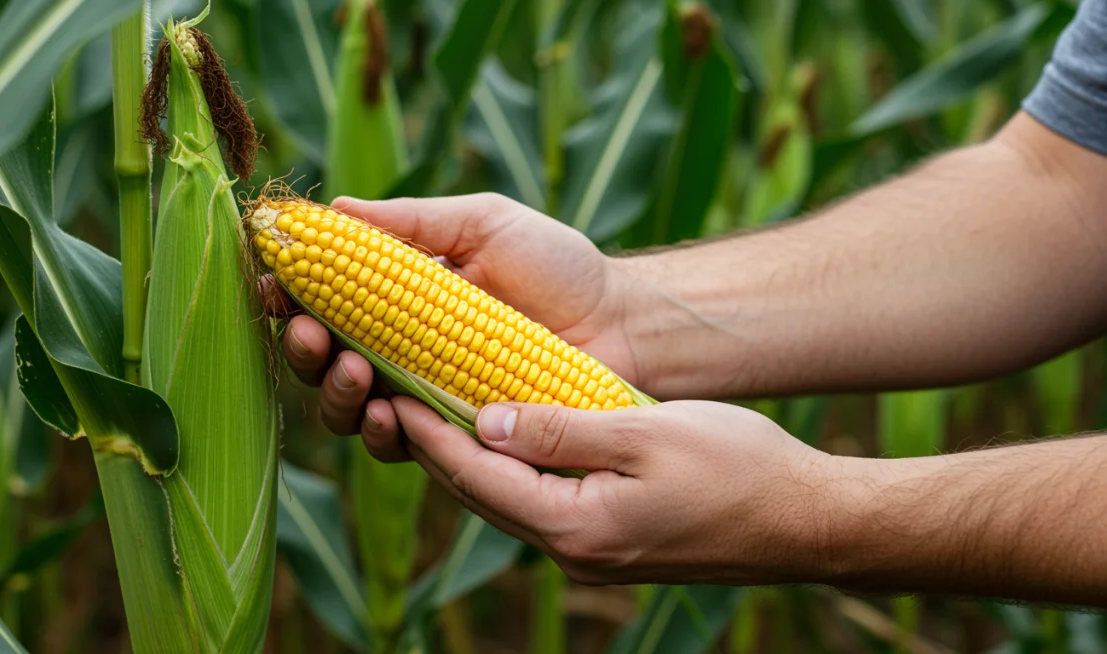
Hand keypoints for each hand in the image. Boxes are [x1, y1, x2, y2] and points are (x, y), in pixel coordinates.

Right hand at [269, 193, 642, 452]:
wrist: (618, 322)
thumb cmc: (556, 266)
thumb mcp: (483, 224)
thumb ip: (412, 222)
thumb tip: (332, 208)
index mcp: (396, 294)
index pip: (322, 298)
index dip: (288, 296)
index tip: (274, 285)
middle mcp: (397, 347)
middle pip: (320, 358)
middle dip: (303, 349)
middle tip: (310, 334)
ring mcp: (421, 394)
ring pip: (348, 407)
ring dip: (334, 392)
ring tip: (354, 372)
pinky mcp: (451, 433)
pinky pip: (400, 445)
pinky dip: (383, 433)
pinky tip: (388, 414)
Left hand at [386, 396, 832, 585]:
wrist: (804, 521)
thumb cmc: (736, 468)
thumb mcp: (644, 434)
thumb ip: (561, 430)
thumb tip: (487, 420)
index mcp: (576, 527)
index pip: (476, 476)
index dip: (429, 432)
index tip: (391, 391)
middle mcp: (573, 551)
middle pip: (481, 495)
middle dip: (433, 447)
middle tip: (393, 396)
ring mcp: (592, 553)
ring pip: (507, 501)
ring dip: (468, 459)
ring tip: (431, 411)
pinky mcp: (611, 543)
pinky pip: (539, 504)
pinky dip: (510, 470)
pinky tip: (501, 438)